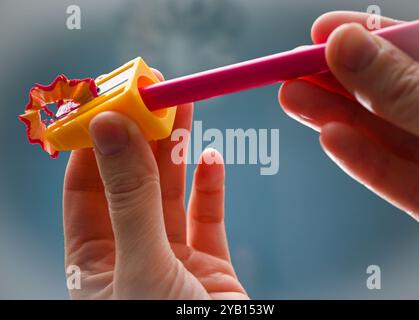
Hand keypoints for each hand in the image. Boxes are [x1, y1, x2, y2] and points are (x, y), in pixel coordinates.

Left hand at [63, 70, 247, 298]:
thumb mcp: (140, 263)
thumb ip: (127, 197)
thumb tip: (107, 128)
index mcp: (93, 262)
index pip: (84, 188)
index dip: (94, 143)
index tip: (108, 103)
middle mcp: (130, 254)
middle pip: (131, 181)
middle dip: (141, 135)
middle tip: (152, 91)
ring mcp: (171, 257)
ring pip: (171, 192)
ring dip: (176, 149)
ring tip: (182, 106)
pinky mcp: (210, 264)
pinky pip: (208, 217)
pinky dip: (210, 186)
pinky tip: (210, 157)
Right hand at [279, 11, 418, 245]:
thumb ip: (409, 89)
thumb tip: (345, 45)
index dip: (368, 37)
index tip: (321, 30)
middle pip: (395, 95)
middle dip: (338, 81)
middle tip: (289, 72)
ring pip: (391, 137)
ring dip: (338, 118)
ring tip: (291, 100)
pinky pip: (401, 181)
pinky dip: (363, 162)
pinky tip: (329, 140)